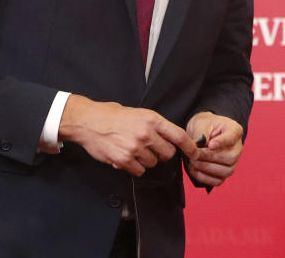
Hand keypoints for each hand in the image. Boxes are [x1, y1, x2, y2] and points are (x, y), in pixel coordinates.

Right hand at [58, 95, 198, 175]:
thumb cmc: (114, 116)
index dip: (190, 147)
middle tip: (149, 148)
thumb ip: (156, 126)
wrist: (89, 121)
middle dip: (161, 153)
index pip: (179, 136)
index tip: (195, 154)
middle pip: (167, 153)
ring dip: (145, 160)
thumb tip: (172, 139)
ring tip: (132, 149)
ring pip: (152, 163)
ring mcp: (135, 147)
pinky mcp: (124, 159)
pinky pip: (139, 171)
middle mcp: (146, 133)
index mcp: (152, 119)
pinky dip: (134, 167)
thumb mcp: (140, 113)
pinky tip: (126, 157)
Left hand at [186, 112, 243, 185]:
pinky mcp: (225, 173)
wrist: (201, 133)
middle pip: (230, 157)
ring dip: (206, 168)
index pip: (232, 137)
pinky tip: (194, 169)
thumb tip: (198, 148)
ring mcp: (233, 162)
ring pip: (226, 171)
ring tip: (193, 161)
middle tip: (194, 154)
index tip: (210, 144)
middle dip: (209, 157)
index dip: (222, 142)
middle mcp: (237, 147)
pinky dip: (205, 178)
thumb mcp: (201, 123)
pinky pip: (218, 181)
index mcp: (234, 130)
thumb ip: (201, 134)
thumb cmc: (204, 126)